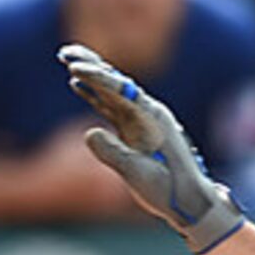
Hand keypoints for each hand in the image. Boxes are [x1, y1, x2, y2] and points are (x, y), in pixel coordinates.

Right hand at [59, 44, 245, 254]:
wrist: (189, 201)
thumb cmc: (168, 189)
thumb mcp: (138, 174)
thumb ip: (114, 153)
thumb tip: (89, 133)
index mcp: (152, 117)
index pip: (121, 89)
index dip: (97, 77)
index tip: (74, 68)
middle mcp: (147, 112)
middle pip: (116, 81)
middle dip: (91, 65)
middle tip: (66, 53)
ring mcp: (140, 120)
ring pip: (111, 91)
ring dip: (90, 76)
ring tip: (67, 60)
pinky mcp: (134, 130)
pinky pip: (110, 106)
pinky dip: (94, 95)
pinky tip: (76, 86)